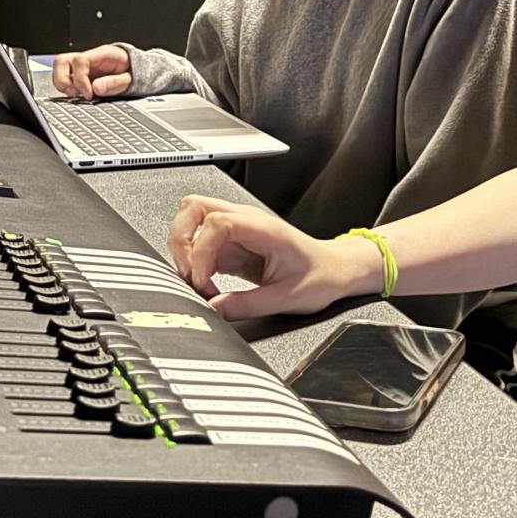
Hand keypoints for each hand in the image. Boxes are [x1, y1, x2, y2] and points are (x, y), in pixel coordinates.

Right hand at [53, 44, 131, 98]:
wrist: (137, 67)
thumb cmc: (133, 70)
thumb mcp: (130, 78)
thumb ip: (114, 83)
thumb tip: (96, 88)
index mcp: (102, 54)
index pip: (80, 61)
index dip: (80, 79)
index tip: (88, 94)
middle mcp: (88, 57)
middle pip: (61, 60)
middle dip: (63, 80)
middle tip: (76, 94)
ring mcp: (82, 65)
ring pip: (59, 68)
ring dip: (62, 84)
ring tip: (76, 95)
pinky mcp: (79, 73)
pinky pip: (64, 76)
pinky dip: (66, 87)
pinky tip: (78, 95)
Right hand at [168, 195, 379, 320]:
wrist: (336, 270)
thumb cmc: (320, 276)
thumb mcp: (286, 297)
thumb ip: (247, 305)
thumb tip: (214, 309)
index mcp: (261, 227)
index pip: (215, 222)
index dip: (201, 251)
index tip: (203, 280)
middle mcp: (245, 221)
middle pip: (193, 207)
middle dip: (181, 240)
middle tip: (190, 274)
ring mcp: (236, 230)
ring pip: (191, 220)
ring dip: (185, 249)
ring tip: (197, 280)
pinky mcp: (231, 245)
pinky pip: (200, 242)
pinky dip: (194, 262)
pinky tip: (206, 284)